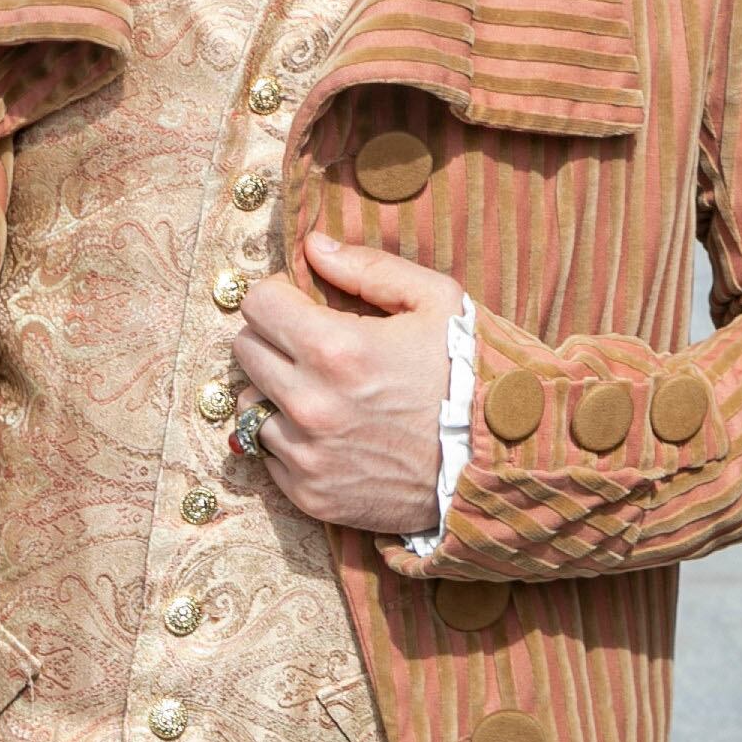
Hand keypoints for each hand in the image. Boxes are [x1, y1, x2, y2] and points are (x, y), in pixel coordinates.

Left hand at [230, 233, 466, 533]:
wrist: (495, 464)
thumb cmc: (469, 374)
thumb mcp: (437, 302)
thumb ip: (369, 268)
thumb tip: (314, 247)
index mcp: (336, 348)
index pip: (258, 304)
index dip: (281, 296)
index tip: (303, 304)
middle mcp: (310, 403)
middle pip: (245, 350)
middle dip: (275, 338)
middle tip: (315, 346)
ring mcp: (306, 454)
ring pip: (248, 405)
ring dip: (276, 392)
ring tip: (322, 392)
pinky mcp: (309, 494)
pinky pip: (266, 453)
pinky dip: (289, 438)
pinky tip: (329, 431)